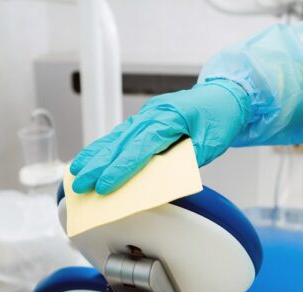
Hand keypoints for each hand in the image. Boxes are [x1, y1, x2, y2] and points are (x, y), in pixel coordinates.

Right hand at [70, 80, 249, 194]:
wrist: (226, 95)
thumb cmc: (220, 118)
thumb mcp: (210, 145)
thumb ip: (184, 162)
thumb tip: (160, 182)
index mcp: (169, 118)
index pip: (140, 149)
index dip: (120, 169)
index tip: (104, 186)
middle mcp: (153, 114)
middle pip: (120, 143)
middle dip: (98, 166)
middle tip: (80, 184)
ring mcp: (147, 115)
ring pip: (116, 138)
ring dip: (95, 156)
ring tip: (77, 172)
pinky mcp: (145, 120)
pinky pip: (121, 135)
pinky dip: (104, 148)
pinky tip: (90, 158)